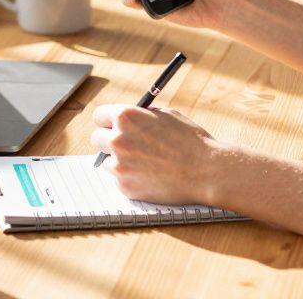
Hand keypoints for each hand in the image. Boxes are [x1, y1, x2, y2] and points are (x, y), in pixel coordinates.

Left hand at [89, 103, 226, 205]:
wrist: (205, 171)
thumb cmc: (190, 140)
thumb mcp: (166, 115)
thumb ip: (141, 116)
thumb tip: (127, 119)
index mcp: (126, 117)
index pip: (99, 116)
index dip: (107, 121)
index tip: (112, 126)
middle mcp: (117, 139)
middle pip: (97, 139)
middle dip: (109, 141)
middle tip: (125, 145)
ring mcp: (119, 165)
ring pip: (107, 162)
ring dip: (120, 161)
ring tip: (146, 163)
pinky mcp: (125, 187)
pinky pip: (119, 180)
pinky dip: (130, 179)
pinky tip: (151, 176)